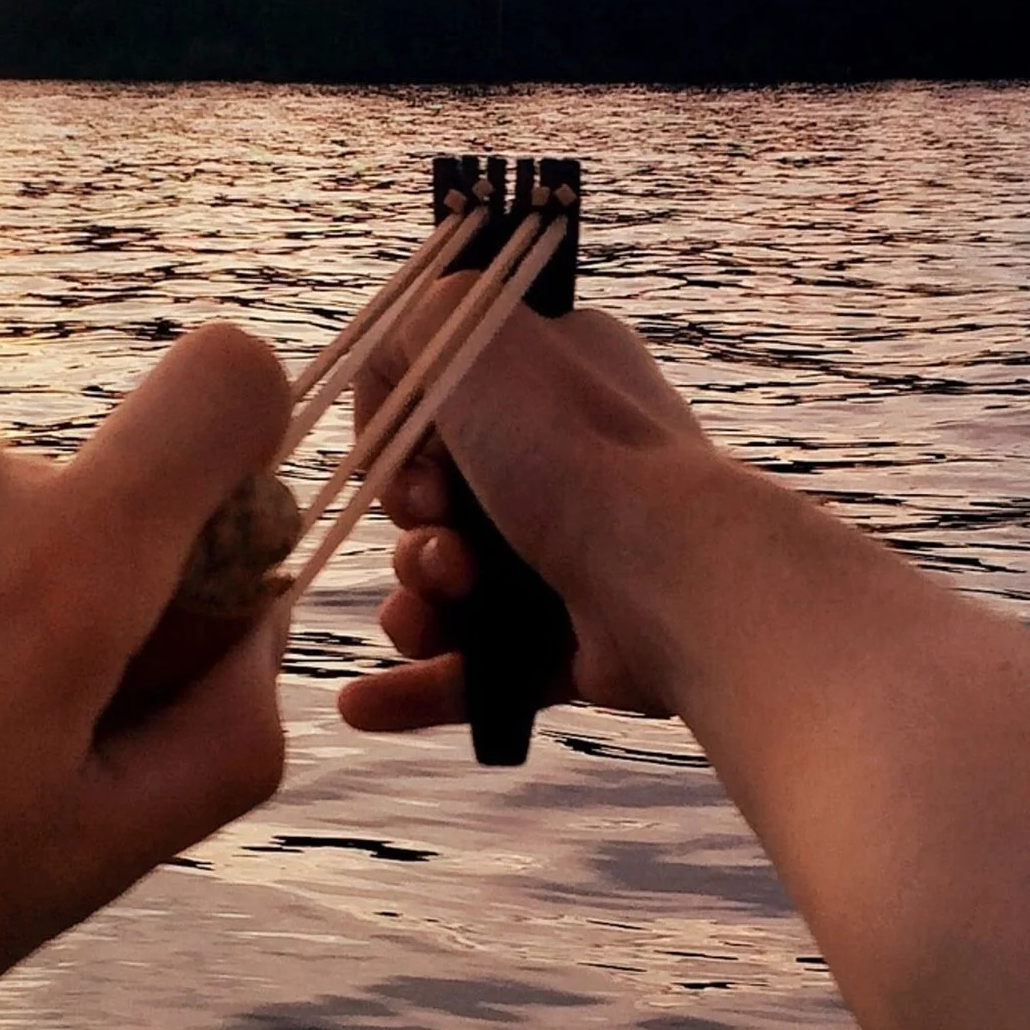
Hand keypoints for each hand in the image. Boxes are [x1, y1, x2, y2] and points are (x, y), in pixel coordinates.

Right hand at [336, 282, 719, 734]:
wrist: (666, 574)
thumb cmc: (571, 446)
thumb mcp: (470, 327)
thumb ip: (412, 323)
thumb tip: (393, 370)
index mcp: (556, 378)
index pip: (444, 402)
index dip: (405, 436)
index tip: (411, 454)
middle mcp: (572, 458)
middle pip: (438, 502)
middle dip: (413, 529)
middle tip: (439, 534)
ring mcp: (576, 551)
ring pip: (450, 587)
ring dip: (415, 604)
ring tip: (436, 611)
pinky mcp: (574, 637)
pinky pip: (478, 665)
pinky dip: (422, 683)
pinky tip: (363, 705)